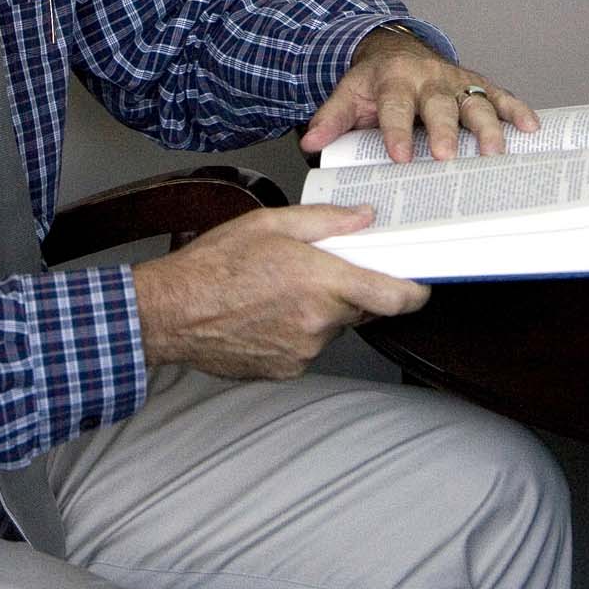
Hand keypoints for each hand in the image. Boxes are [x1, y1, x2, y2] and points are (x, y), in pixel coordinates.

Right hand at [132, 205, 429, 378]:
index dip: (415, 293)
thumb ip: (326, 221)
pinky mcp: (285, 370)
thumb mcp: (271, 223)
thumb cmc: (213, 265)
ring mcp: (303, 352)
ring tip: (276, 290)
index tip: (419, 286)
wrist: (170, 313)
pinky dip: (296, 330)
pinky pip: (307, 347)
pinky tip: (264, 312)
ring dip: (318, 311)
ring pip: (331, 328)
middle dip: (348, 290)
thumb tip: (364, 218)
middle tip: (316, 271)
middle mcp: (319, 323)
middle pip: (359, 309)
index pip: (393, 298)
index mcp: (321, 283)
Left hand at [300, 26, 540, 162]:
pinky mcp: (475, 84)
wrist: (396, 51)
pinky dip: (517, 110)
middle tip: (447, 156)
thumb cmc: (374, 82)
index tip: (399, 157)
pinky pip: (499, 96)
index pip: (394, 109)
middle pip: (438, 106)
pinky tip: (531, 128)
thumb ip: (331, 120)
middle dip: (443, 131)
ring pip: (473, 102)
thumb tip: (311, 143)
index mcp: (393, 82)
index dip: (396, 132)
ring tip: (493, 152)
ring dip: (486, 127)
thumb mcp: (348, 95)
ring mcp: (455, 82)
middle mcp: (427, 80)